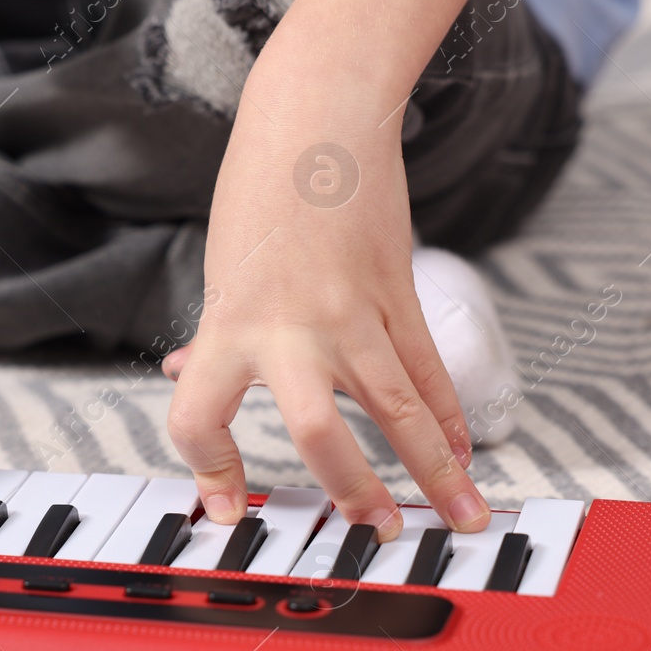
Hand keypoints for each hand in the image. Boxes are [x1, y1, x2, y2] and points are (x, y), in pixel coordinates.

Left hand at [165, 73, 487, 540]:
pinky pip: (429, 368)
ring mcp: (353, 313)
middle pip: (317, 430)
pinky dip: (449, 414)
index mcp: (231, 324)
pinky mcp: (398, 294)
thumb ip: (215, 334)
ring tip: (459, 516)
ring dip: (432, 469)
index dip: (207, 470)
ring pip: (399, 407)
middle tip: (371, 532)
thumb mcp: (221, 270)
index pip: (199, 418)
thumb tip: (190, 373)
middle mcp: (291, 327)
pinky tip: (460, 450)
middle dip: (349, 490)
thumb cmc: (260, 191)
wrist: (318, 118)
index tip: (228, 507)